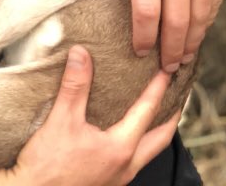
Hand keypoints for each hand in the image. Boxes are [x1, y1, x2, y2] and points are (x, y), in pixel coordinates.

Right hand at [0, 47, 179, 185]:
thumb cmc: (46, 170)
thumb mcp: (61, 122)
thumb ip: (74, 87)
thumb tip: (81, 54)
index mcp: (120, 149)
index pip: (148, 111)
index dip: (159, 88)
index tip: (168, 69)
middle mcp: (125, 167)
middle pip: (160, 139)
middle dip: (171, 117)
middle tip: (179, 98)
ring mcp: (116, 180)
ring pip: (146, 153)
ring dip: (153, 133)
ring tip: (155, 115)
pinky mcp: (104, 185)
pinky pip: (130, 162)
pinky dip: (136, 145)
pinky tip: (123, 137)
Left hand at [67, 0, 225, 69]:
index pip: (146, 13)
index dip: (142, 39)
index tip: (139, 52)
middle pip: (176, 22)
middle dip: (170, 51)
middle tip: (166, 68)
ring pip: (200, 16)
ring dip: (191, 42)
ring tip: (183, 57)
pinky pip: (216, 2)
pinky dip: (207, 21)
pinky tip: (199, 31)